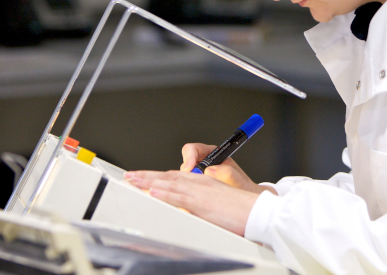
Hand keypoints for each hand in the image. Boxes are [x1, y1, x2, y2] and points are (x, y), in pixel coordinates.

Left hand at [124, 169, 258, 235]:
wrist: (256, 211)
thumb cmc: (241, 210)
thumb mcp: (218, 201)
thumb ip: (202, 202)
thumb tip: (188, 205)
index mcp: (204, 181)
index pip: (175, 176)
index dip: (157, 176)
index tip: (143, 177)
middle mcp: (199, 183)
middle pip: (168, 176)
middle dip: (147, 176)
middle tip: (130, 176)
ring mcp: (199, 192)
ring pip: (169, 183)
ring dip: (149, 181)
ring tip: (133, 180)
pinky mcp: (201, 203)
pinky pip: (179, 196)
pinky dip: (164, 193)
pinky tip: (152, 191)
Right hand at [180, 143, 273, 195]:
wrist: (243, 197)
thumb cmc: (241, 186)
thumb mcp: (237, 179)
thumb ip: (227, 173)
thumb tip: (211, 171)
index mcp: (213, 154)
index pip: (193, 149)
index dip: (189, 157)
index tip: (189, 168)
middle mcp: (203, 163)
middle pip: (184, 162)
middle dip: (186, 173)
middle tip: (192, 183)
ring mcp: (198, 174)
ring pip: (183, 176)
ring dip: (187, 183)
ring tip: (199, 191)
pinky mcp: (194, 185)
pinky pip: (185, 187)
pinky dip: (188, 192)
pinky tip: (197, 197)